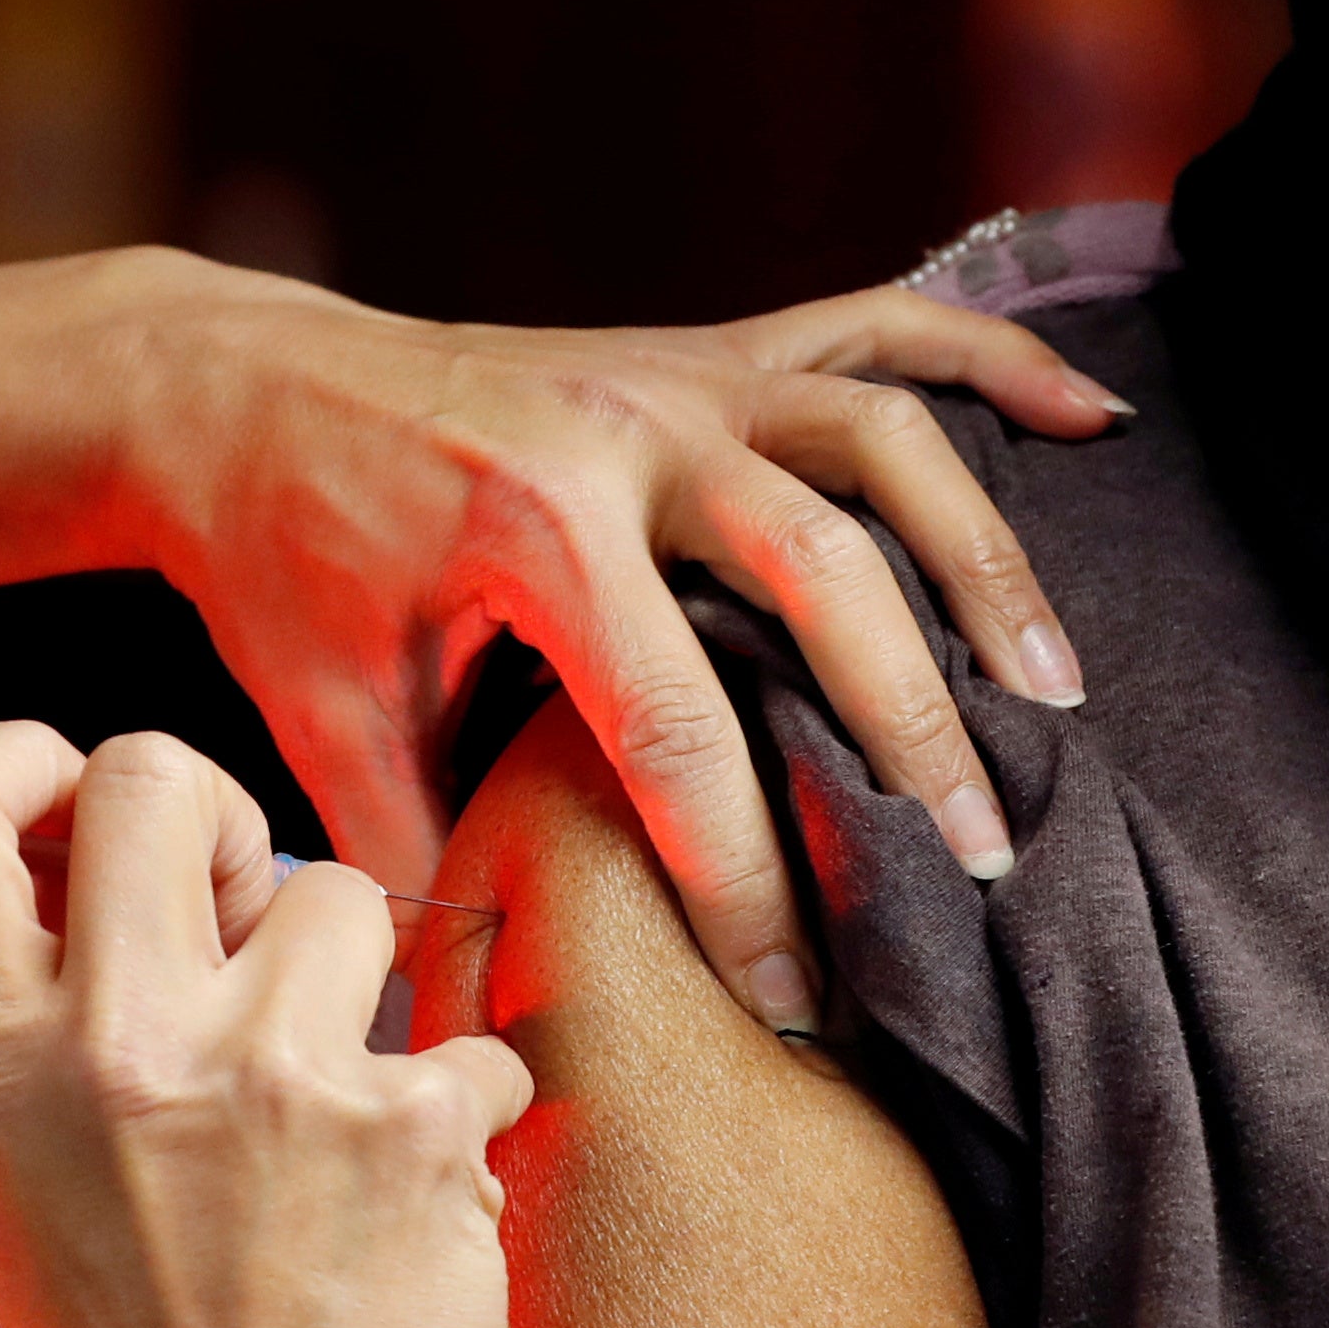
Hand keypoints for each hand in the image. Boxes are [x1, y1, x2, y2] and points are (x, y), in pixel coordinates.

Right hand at [0, 722, 537, 1327]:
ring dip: (346, 978)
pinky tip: (414, 1182)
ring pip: (331, 888)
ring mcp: (272, 1076)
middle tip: (231, 919)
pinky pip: (462, 1030)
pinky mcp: (408, 1121)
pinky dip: (458, 1100)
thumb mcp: (10, 1179)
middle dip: (206, 819)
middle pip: (146, 775)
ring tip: (327, 1098)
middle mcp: (122, 1046)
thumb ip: (22, 1015)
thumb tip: (60, 860)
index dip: (9, 762)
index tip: (67, 806)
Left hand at [85, 260, 1127, 1035]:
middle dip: (910, 725)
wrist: (236, 386)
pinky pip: (878, 323)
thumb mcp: (323, 715)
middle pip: (819, 571)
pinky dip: (992, 358)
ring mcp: (679, 369)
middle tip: (983, 857)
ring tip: (1056, 691)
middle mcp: (625, 429)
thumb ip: (415, 854)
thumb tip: (491, 1005)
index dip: (742, 876)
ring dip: (983, 558)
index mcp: (530, 530)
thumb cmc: (280, 561)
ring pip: (880, 438)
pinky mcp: (706, 343)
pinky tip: (1092, 414)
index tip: (796, 994)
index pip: (672, 729)